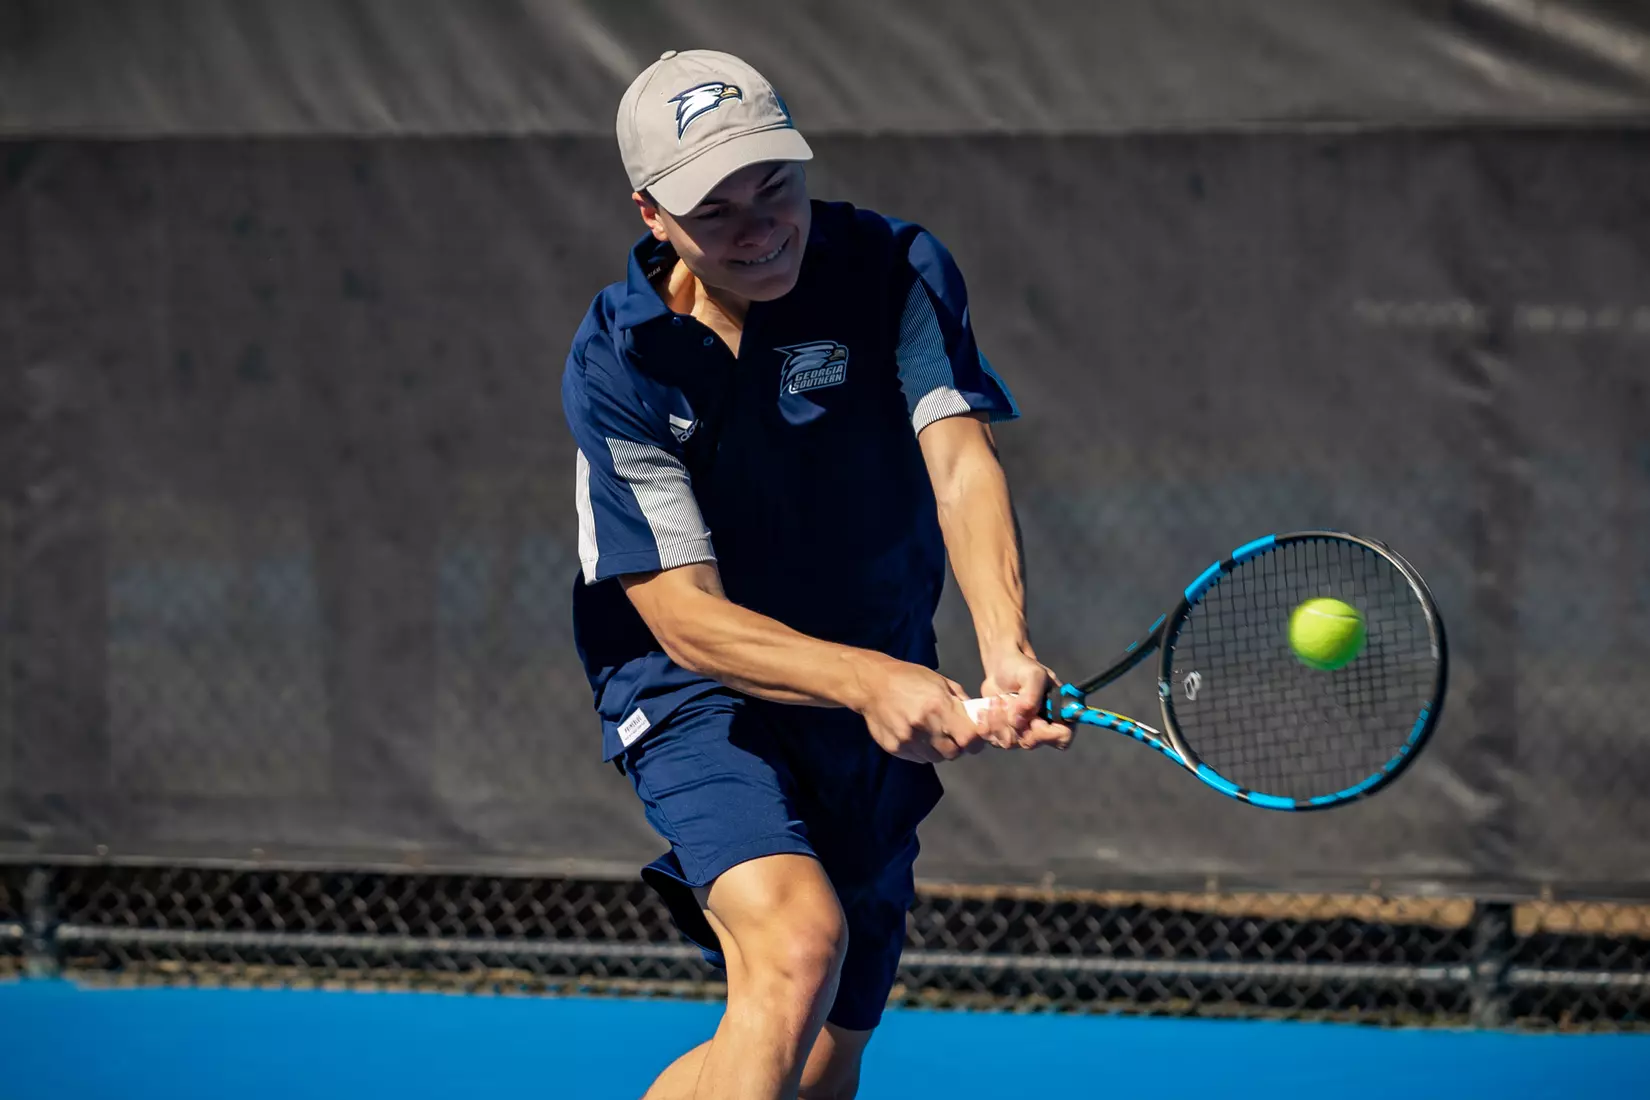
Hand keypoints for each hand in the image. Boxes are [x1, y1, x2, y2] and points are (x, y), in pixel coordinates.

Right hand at [856, 658, 989, 763]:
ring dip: (939, 749)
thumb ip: (960, 700)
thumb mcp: (940, 681)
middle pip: (954, 752)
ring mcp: (908, 739)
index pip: (969, 738)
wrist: (872, 684)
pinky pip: (919, 758)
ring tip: (931, 733)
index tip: (975, 739)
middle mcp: (924, 725)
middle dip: (957, 746)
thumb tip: (976, 717)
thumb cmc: (908, 678)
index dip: (976, 741)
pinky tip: (916, 735)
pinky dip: (923, 751)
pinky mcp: (896, 748)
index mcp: (939, 706)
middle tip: (951, 735)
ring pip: (937, 758)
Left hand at [979, 646, 1073, 750]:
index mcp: (1058, 714)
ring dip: (998, 720)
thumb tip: (1019, 722)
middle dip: (1012, 720)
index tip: (1032, 718)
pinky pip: (994, 741)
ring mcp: (1022, 733)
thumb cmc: (1021, 667)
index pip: (1062, 737)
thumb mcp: (1033, 675)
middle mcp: (1042, 728)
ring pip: (1009, 742)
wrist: (1000, 668)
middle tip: (1006, 699)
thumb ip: (1031, 697)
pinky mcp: (1004, 734)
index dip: (1045, 733)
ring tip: (996, 700)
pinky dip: (986, 725)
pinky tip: (985, 709)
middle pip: (1030, 741)